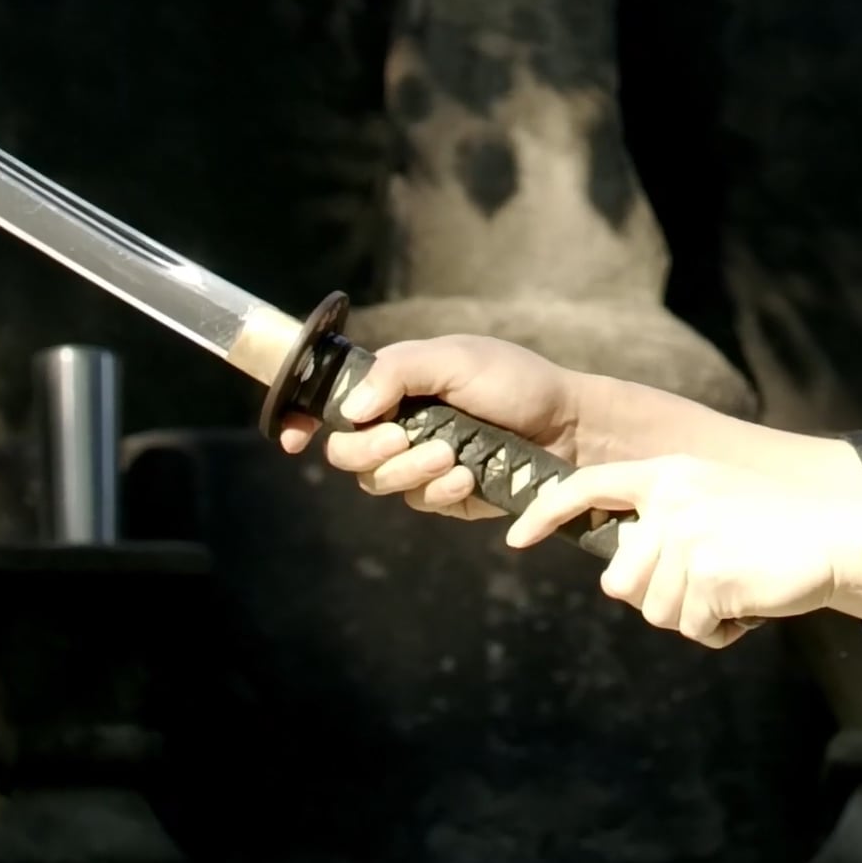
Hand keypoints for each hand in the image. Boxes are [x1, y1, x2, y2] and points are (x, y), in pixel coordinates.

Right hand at [281, 334, 586, 523]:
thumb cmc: (514, 381)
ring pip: (379, 482)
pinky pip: (420, 503)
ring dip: (410, 470)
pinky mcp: (447, 496)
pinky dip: (441, 490)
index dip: (300, 419)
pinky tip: (468, 477)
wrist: (570, 426)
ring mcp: (420, 464)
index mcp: (392, 386)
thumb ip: (399, 371)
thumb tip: (354, 406)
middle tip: (405, 438)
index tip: (290, 436)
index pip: (331, 404)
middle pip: (346, 452)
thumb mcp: (456, 359)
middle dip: (368, 449)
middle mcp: (399, 426)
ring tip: (452, 455)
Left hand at [509, 455, 847, 647]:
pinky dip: (721, 630)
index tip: (516, 538)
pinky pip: (694, 628)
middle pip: (620, 579)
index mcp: (668, 473)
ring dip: (694, 614)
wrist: (838, 533)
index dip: (546, 512)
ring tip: (735, 588)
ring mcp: (689, 538)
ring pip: (655, 610)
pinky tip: (750, 603)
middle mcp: (670, 502)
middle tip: (704, 585)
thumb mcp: (714, 497)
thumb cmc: (779, 525)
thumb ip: (665, 521)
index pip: (589, 484)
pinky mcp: (709, 576)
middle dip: (655, 596)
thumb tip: (622, 576)